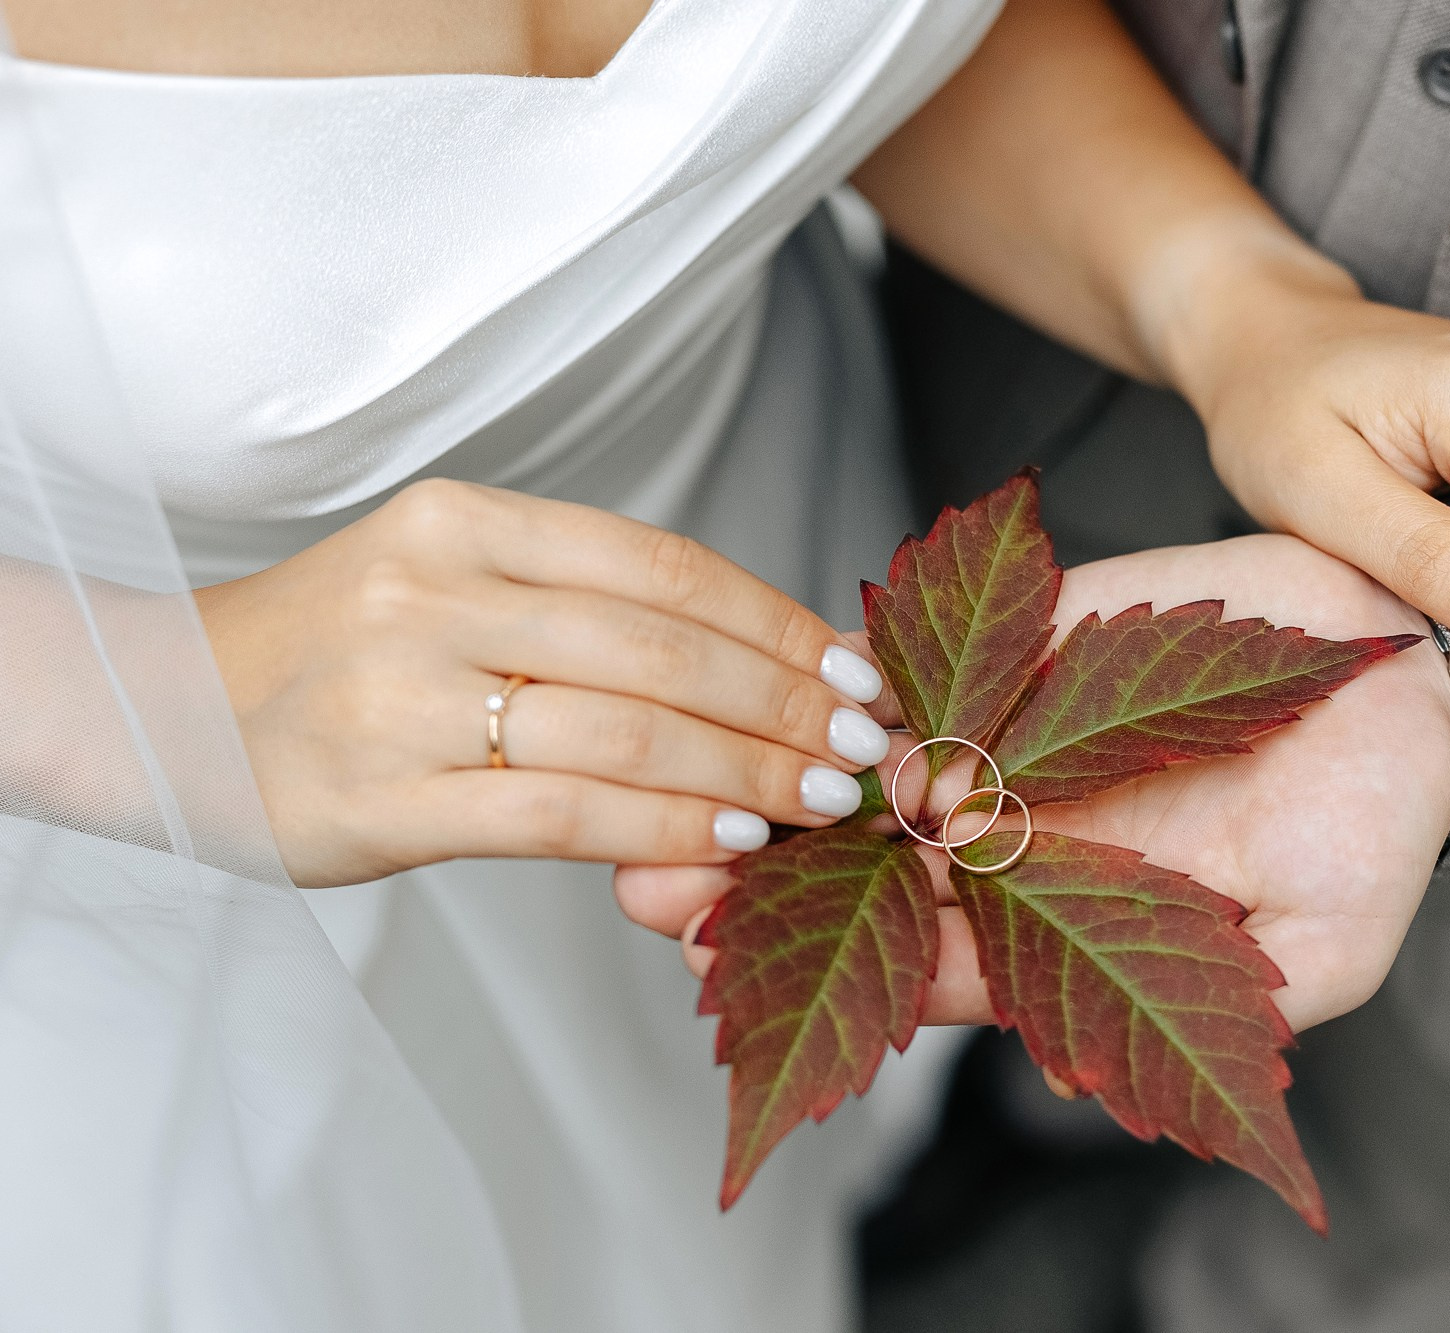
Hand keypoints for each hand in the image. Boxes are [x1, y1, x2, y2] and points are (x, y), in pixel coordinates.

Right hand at [195, 479, 892, 886]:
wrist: (175, 712)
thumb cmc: (354, 651)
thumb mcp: (459, 581)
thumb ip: (591, 607)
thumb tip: (777, 659)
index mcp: (465, 522)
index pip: (664, 567)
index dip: (779, 622)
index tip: (855, 673)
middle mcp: (433, 593)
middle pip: (661, 647)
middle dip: (784, 704)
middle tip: (866, 749)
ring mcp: (402, 697)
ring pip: (625, 728)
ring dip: (748, 769)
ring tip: (824, 799)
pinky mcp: (383, 800)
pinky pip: (562, 813)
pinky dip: (666, 825)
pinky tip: (736, 838)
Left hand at [618, 535, 1449, 1032]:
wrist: (1413, 678)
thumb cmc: (1381, 831)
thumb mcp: (1317, 954)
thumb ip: (1207, 1013)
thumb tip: (1061, 1083)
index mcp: (1069, 927)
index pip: (922, 962)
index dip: (823, 972)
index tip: (719, 966)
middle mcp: (1019, 840)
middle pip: (862, 874)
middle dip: (753, 884)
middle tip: (650, 884)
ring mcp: (1013, 739)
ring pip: (867, 768)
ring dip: (771, 780)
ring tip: (672, 785)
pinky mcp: (1025, 641)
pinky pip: (922, 658)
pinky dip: (850, 672)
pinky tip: (769, 679)